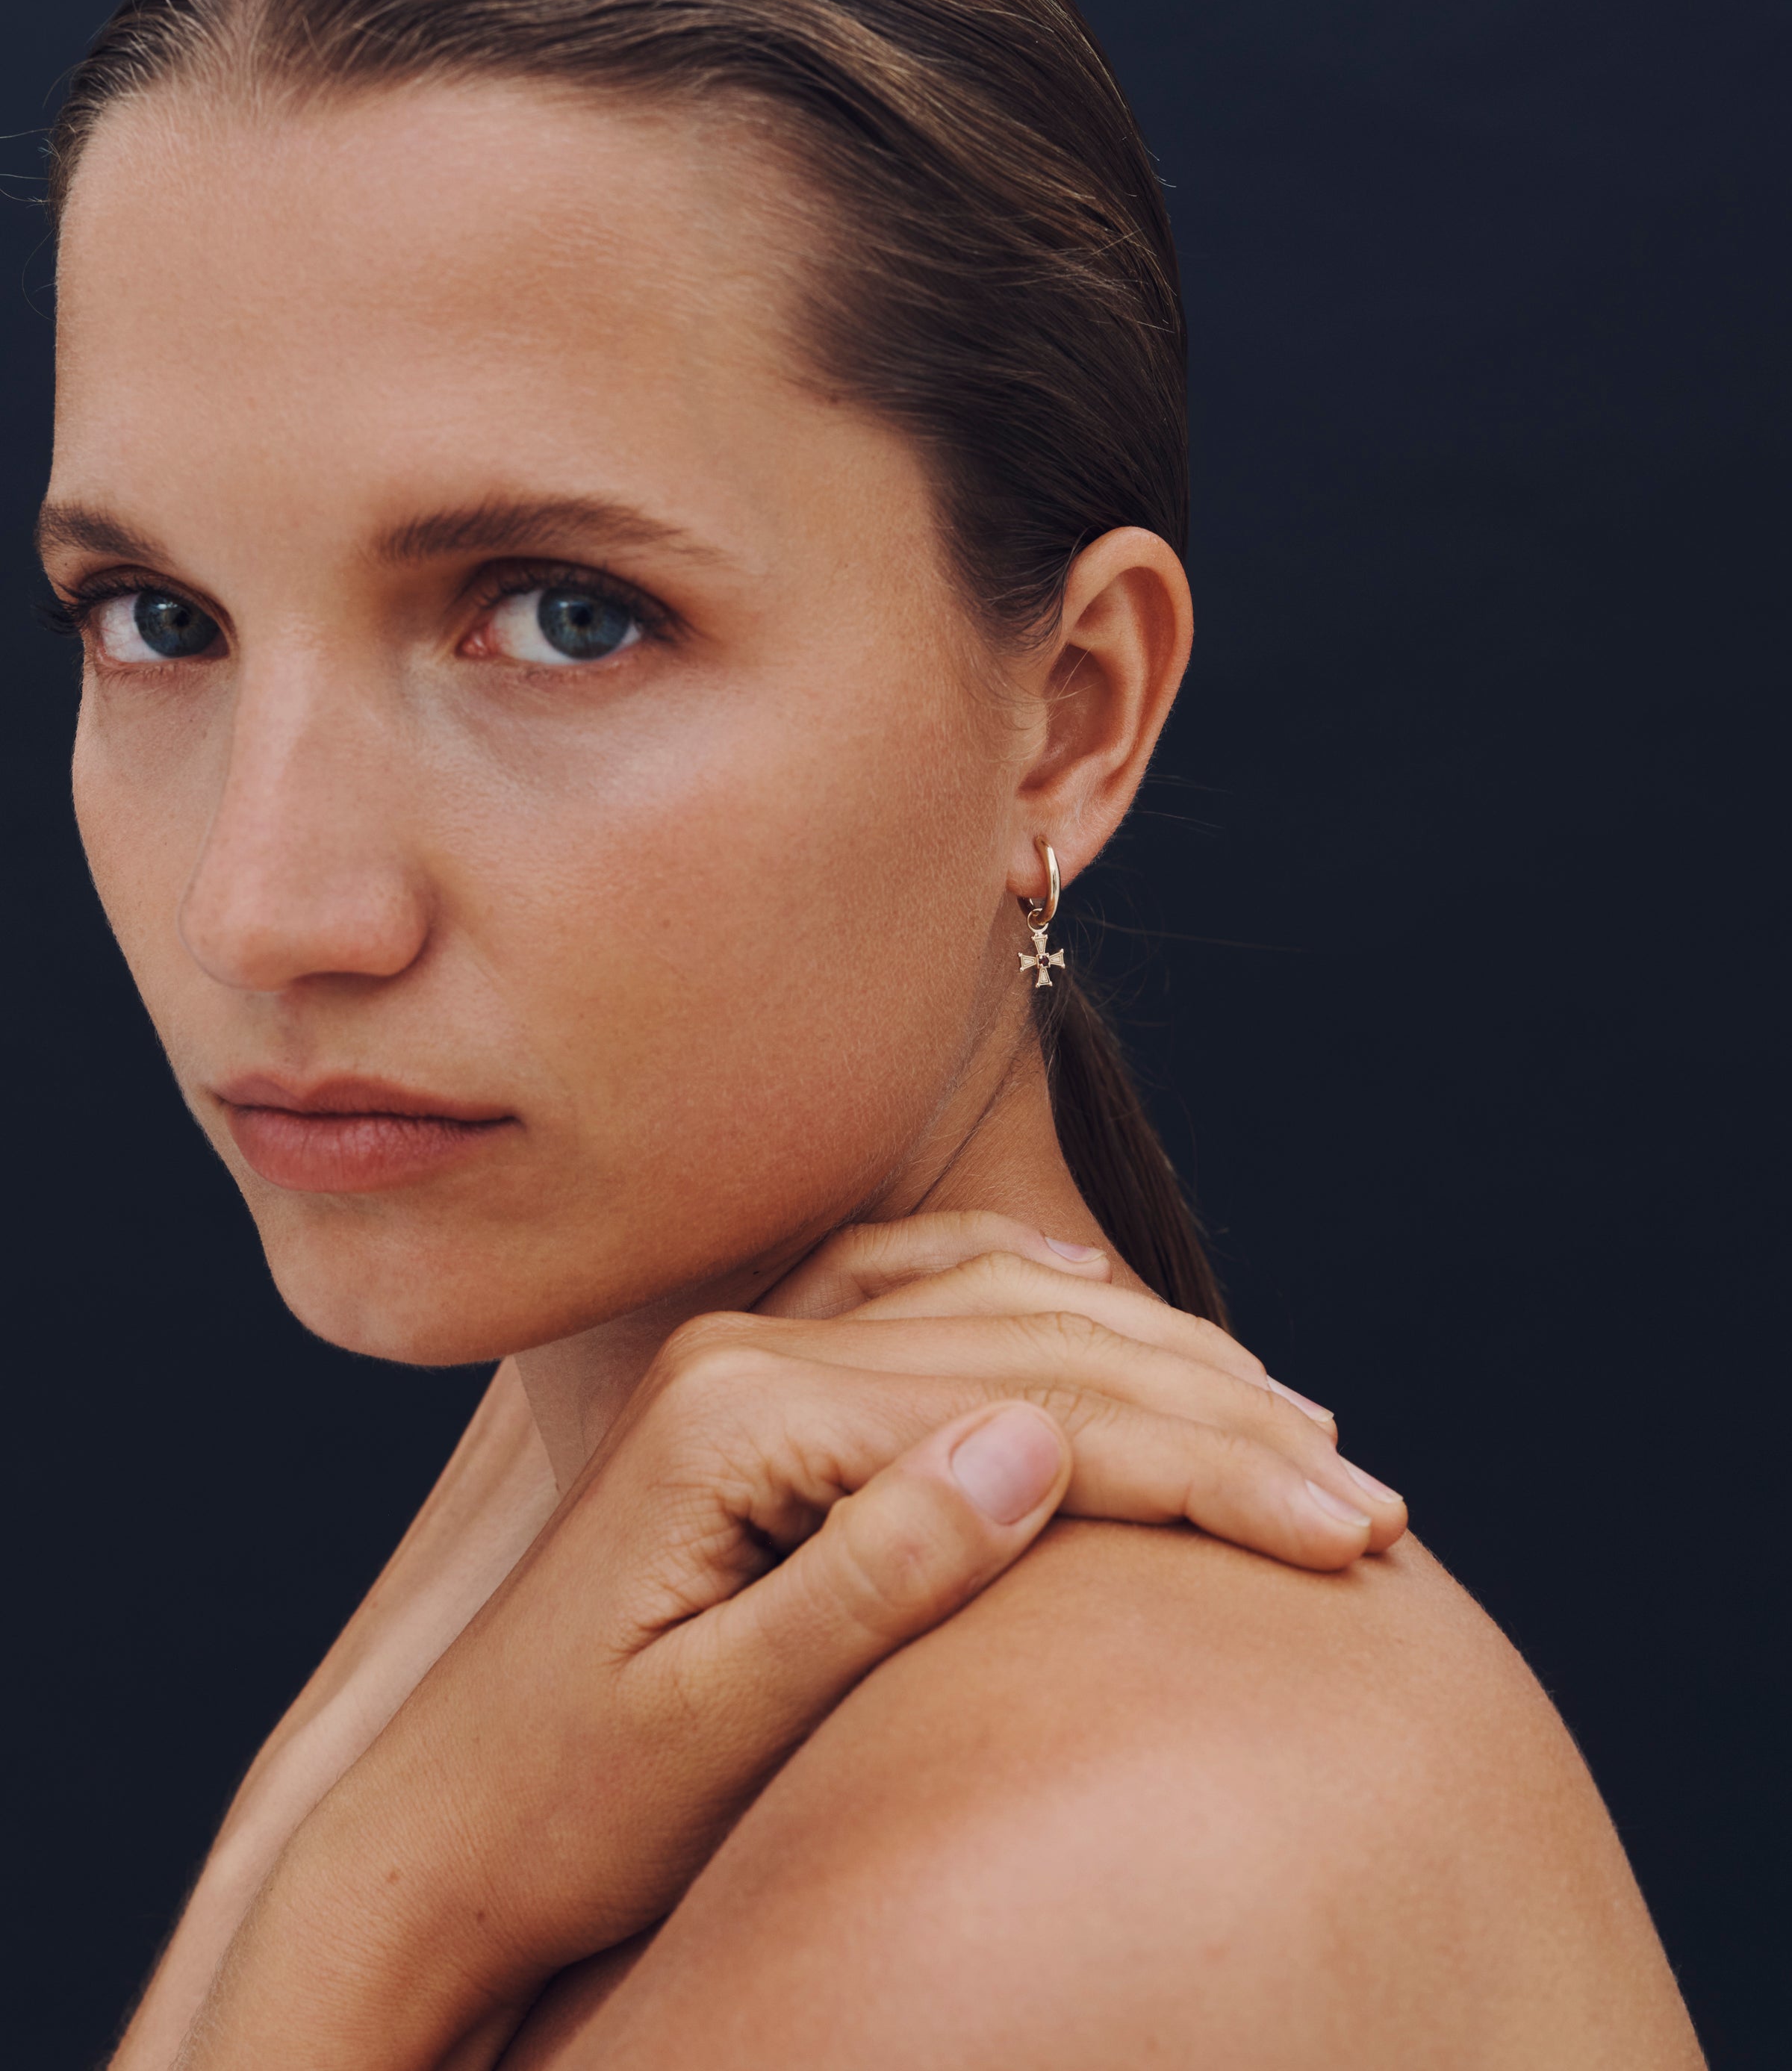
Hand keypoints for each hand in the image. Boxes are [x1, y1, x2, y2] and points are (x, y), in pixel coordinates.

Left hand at [177, 1215, 1401, 2070]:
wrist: (435, 1834)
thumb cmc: (570, 1809)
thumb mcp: (716, 1722)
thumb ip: (873, 1573)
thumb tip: (1043, 1445)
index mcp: (739, 1415)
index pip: (1032, 1413)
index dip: (1207, 1475)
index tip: (1351, 1534)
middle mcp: (745, 1352)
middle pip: (1031, 1349)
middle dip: (1216, 1423)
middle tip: (1368, 1504)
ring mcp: (744, 1357)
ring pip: (989, 1310)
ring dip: (1148, 1358)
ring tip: (1287, 1420)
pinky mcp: (748, 1391)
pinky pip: (906, 1291)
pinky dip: (1016, 1287)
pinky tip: (1089, 1292)